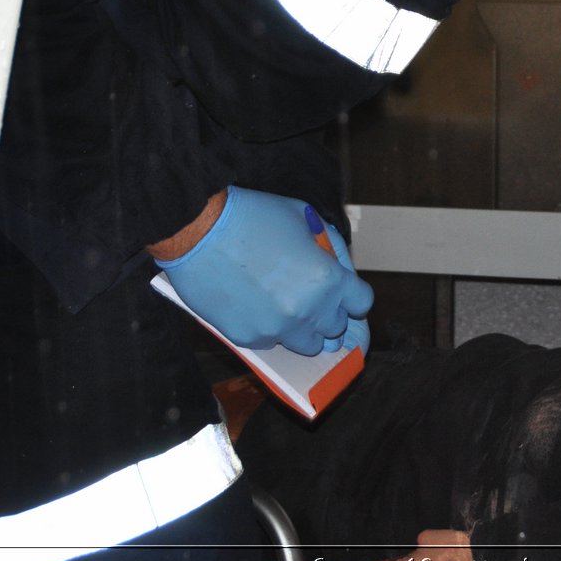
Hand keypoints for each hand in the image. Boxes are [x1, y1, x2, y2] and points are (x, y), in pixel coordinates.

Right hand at [155, 186, 373, 354]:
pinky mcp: (247, 338)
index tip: (343, 292)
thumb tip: (340, 269)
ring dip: (303, 330)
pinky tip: (256, 306)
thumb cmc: (254, 216)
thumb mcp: (307, 219)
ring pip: (306, 345)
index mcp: (327, 279)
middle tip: (310, 297)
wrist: (199, 229)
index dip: (352, 296)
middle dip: (328, 313)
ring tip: (286, 307)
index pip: (361, 303)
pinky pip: (271, 343)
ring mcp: (277, 328)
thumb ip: (330, 248)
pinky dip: (269, 330)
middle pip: (335, 329)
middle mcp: (307, 310)